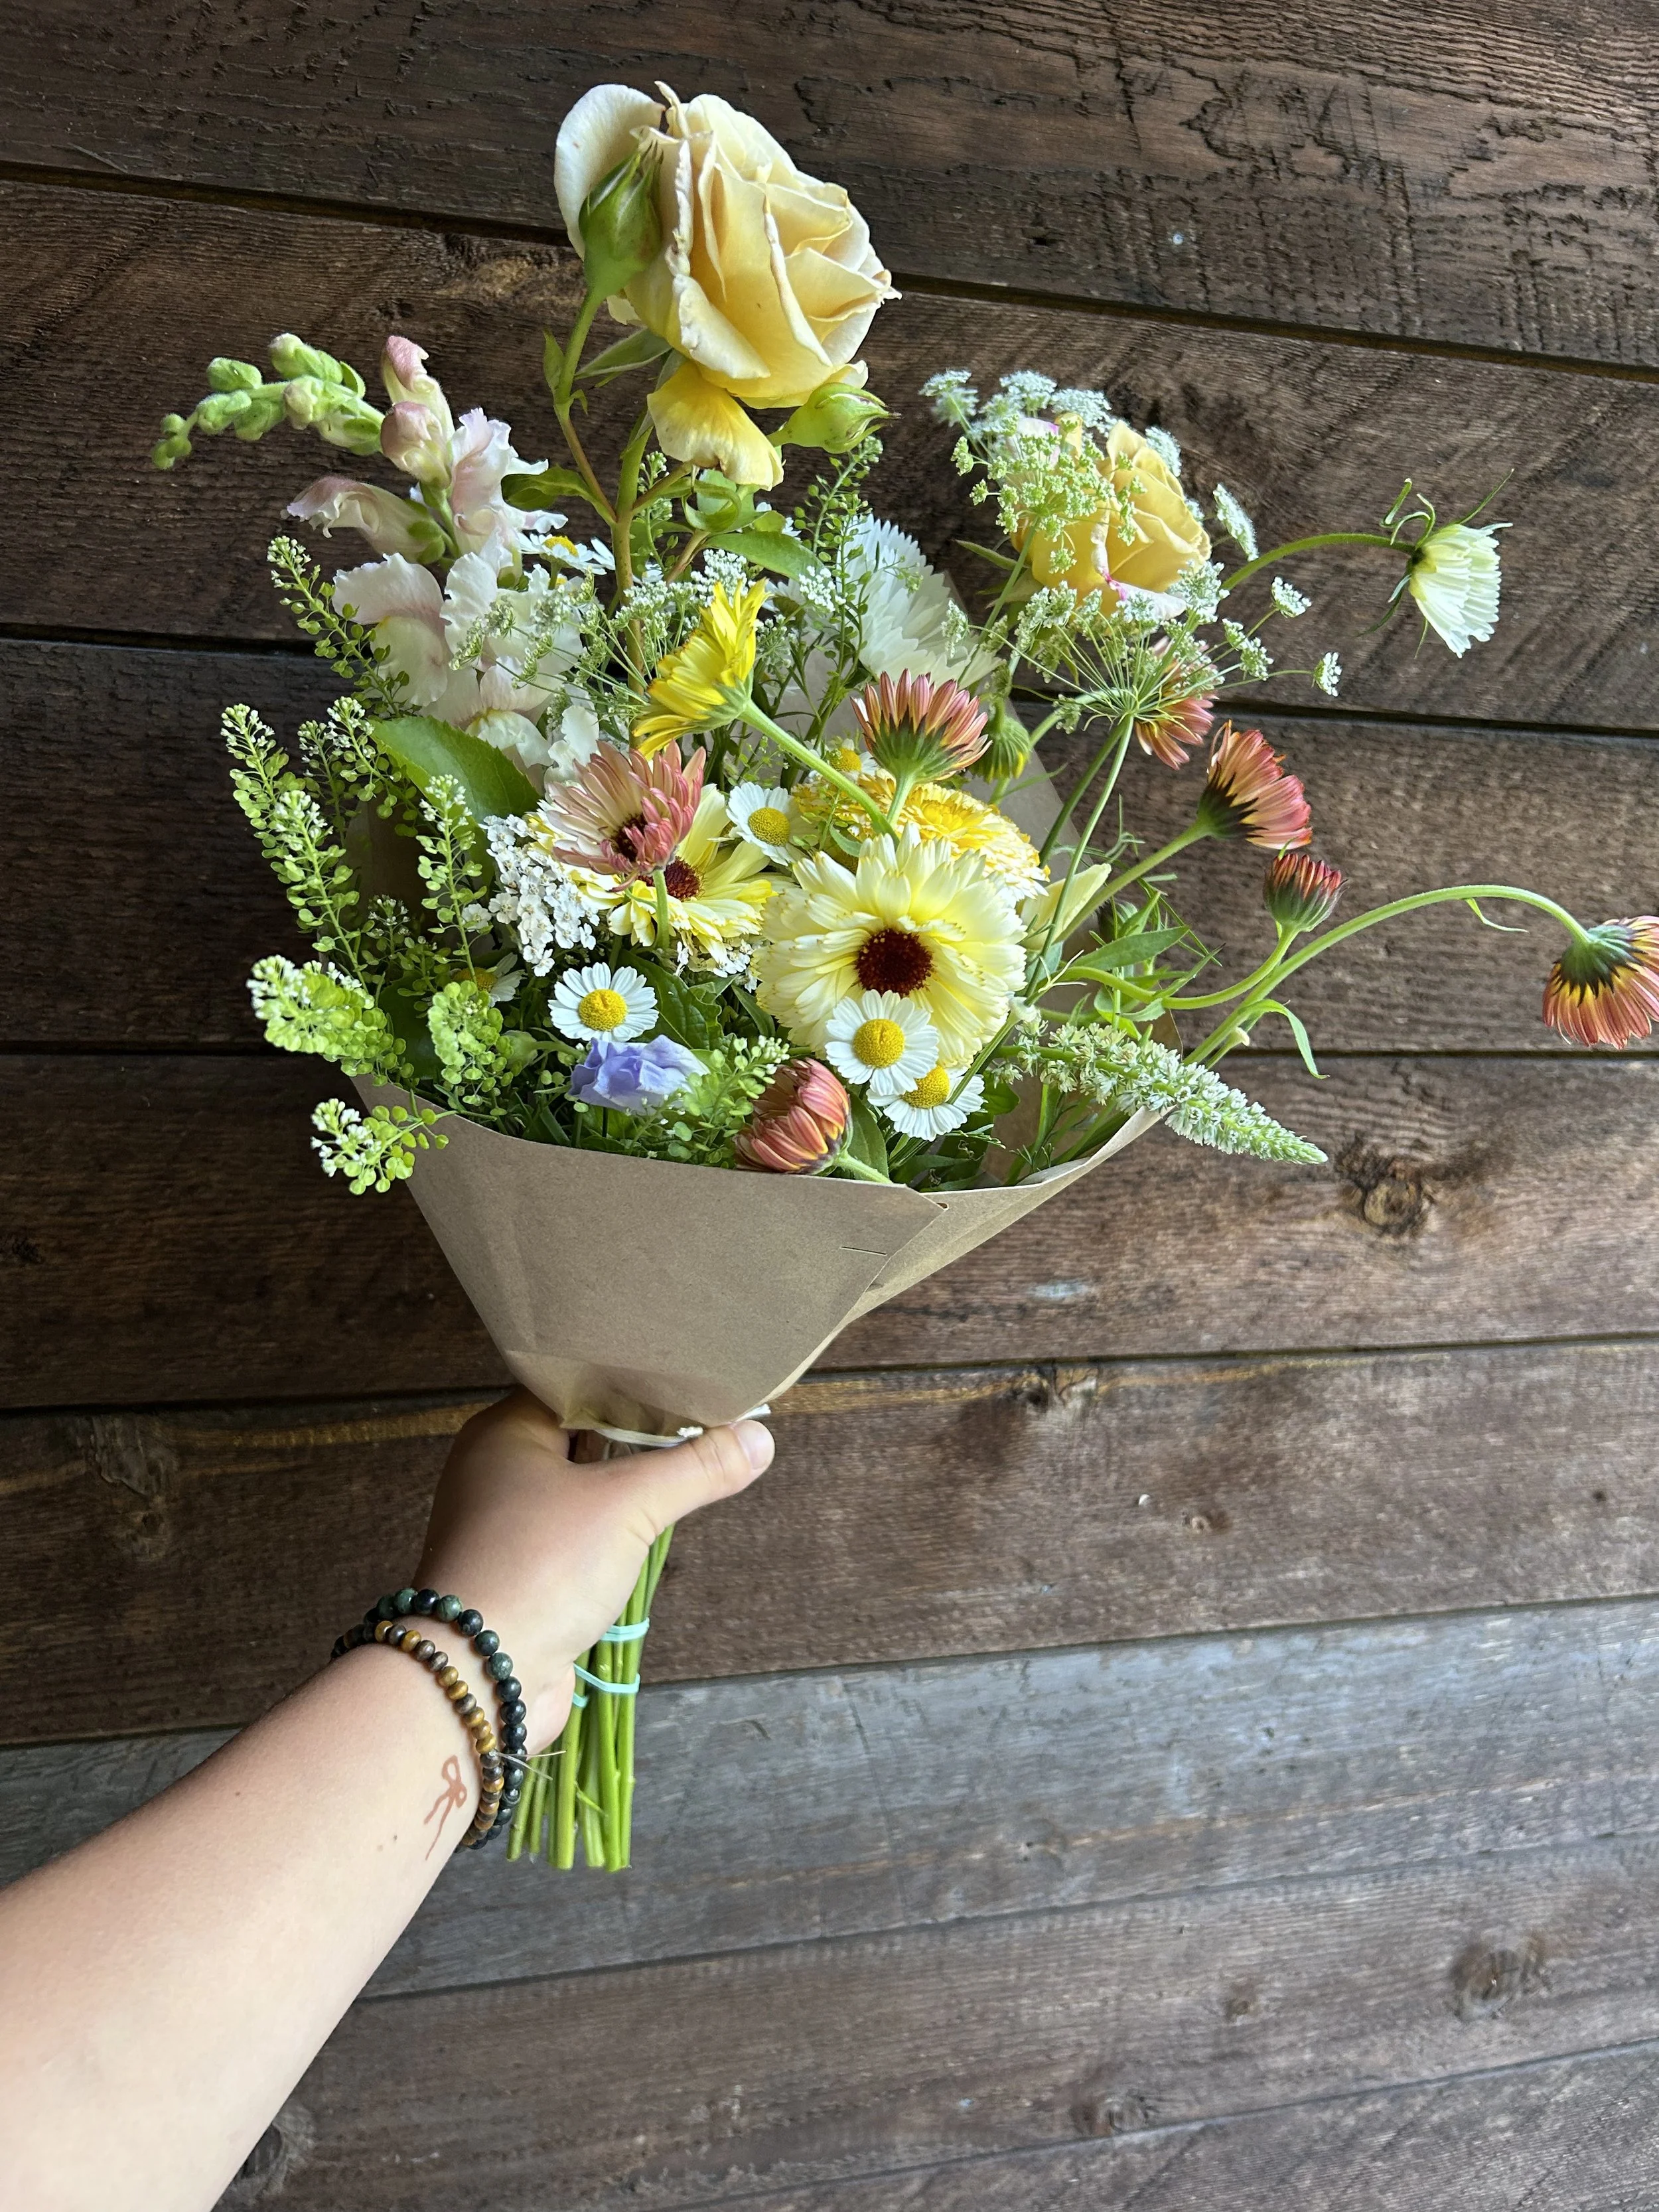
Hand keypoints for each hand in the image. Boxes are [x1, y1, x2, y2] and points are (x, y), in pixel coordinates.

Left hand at [415, 1391, 772, 1749]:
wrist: (476, 1679)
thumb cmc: (540, 1569)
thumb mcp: (629, 1506)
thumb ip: (696, 1469)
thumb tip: (760, 1439)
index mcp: (505, 1432)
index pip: (578, 1384)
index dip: (635, 1381)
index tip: (692, 1379)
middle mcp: (496, 1471)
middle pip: (581, 1437)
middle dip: (639, 1440)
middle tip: (704, 1423)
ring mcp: (504, 1527)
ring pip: (580, 1491)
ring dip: (626, 1492)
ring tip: (688, 1472)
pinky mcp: (519, 1575)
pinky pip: (574, 1537)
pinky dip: (610, 1535)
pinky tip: (650, 1534)